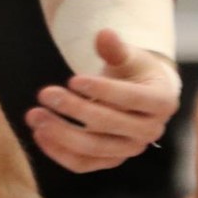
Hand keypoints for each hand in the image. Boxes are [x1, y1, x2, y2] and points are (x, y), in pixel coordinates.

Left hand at [26, 29, 179, 172]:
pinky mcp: (111, 160)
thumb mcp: (130, 56)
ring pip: (93, 148)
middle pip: (109, 124)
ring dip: (60, 133)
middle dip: (74, 109)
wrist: (138, 94)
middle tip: (45, 93)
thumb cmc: (135, 71)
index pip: (131, 98)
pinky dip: (59, 152)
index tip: (73, 79)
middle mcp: (150, 130)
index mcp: (162, 102)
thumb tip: (104, 34)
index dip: (102, 90)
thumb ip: (117, 48)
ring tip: (35, 115)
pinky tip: (39, 134)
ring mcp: (130, 149)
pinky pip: (83, 164)